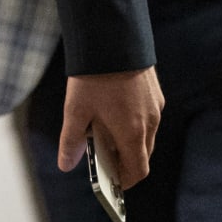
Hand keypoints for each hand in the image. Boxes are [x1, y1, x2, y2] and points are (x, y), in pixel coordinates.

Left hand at [59, 66, 163, 187]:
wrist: (113, 37)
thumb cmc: (94, 76)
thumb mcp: (76, 109)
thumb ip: (71, 140)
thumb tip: (65, 165)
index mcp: (133, 132)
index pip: (137, 170)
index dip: (125, 180)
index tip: (113, 183)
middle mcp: (150, 122)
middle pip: (143, 154)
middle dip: (125, 160)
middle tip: (104, 156)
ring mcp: (155, 106)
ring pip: (146, 134)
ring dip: (130, 140)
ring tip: (105, 131)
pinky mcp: (155, 91)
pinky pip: (148, 116)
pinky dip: (135, 122)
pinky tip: (115, 110)